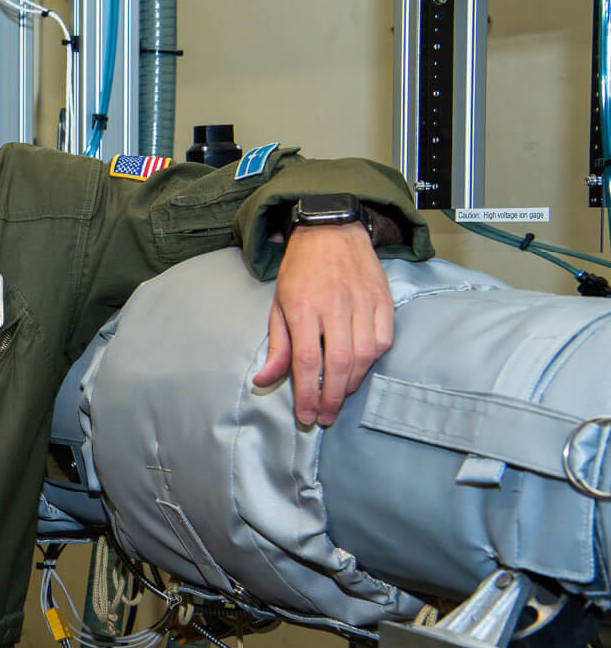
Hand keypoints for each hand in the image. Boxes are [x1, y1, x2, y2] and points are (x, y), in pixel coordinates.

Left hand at [252, 221, 393, 425]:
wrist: (330, 230)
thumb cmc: (300, 271)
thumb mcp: (278, 305)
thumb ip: (277, 346)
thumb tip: (265, 380)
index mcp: (303, 308)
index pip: (307, 361)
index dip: (308, 394)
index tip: (307, 416)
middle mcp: (334, 306)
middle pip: (338, 364)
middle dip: (332, 397)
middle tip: (325, 417)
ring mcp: (362, 302)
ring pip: (365, 355)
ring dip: (351, 382)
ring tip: (338, 395)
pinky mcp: (383, 300)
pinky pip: (384, 340)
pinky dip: (373, 361)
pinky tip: (359, 370)